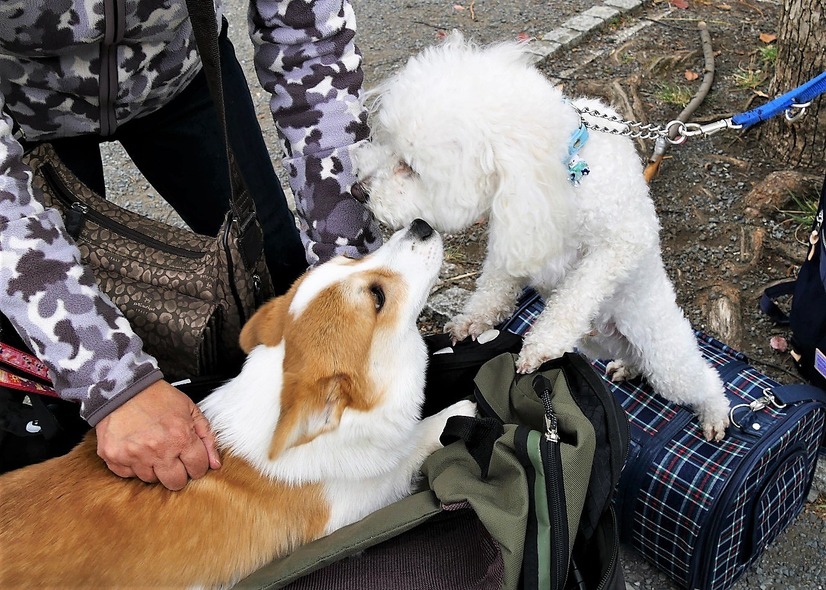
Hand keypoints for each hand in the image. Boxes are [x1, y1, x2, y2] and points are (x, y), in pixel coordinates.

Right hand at [95, 380, 220, 489]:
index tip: (191, 460)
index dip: (197, 465)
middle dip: (178, 473)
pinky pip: (129, 474)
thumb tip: (215, 464)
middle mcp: (158, 450)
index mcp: (180, 437)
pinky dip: (134, 464)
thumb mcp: (191, 410)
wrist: (124, 388)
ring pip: (151, 479)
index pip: (197, 468)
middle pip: (175, 482)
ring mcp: (134, 456)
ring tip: (152, 447)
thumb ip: (207, 438)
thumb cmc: (158, 397)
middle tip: (173, 458)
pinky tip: (136, 448)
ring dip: (154, 467)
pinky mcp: (114, 458)